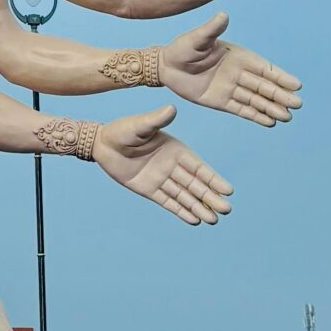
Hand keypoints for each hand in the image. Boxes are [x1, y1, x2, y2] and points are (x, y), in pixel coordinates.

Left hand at [94, 107, 232, 224]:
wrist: (102, 144)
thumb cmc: (122, 130)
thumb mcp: (140, 125)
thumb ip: (156, 120)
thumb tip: (172, 109)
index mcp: (175, 150)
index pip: (198, 168)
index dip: (213, 178)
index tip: (228, 190)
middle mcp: (172, 166)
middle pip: (195, 185)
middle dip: (211, 197)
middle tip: (227, 210)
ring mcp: (161, 179)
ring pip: (184, 196)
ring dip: (199, 207)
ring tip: (214, 221)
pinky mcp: (149, 190)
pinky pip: (168, 202)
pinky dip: (181, 211)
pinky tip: (194, 220)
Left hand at [155, 12, 300, 127]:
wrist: (166, 66)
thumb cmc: (182, 48)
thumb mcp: (196, 39)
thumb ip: (211, 30)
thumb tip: (223, 15)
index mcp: (237, 57)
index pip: (264, 68)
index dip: (280, 76)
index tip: (296, 84)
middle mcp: (238, 73)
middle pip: (264, 86)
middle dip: (281, 95)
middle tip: (298, 104)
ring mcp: (231, 88)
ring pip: (256, 100)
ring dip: (272, 108)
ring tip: (288, 117)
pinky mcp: (221, 102)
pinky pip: (242, 110)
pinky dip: (256, 116)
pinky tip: (270, 122)